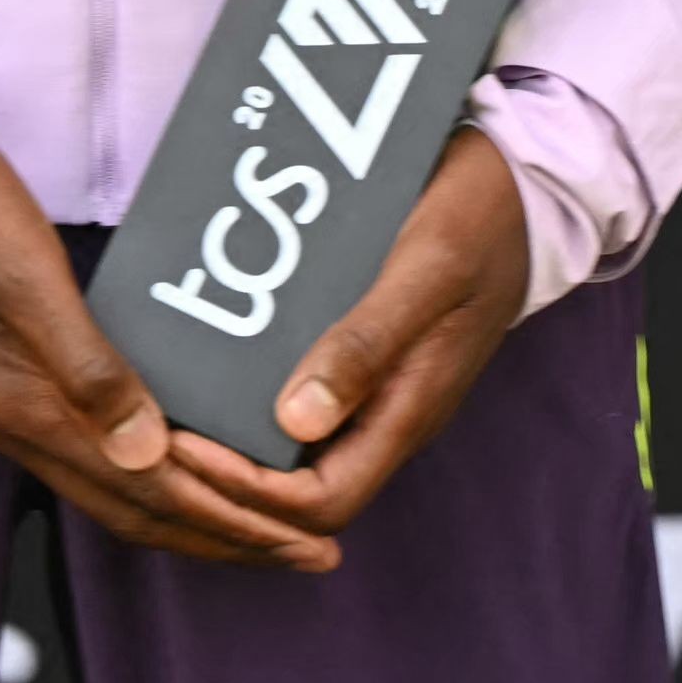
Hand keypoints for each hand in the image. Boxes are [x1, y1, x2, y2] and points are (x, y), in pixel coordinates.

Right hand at [0, 127, 335, 569]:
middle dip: (227, 538)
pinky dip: (152, 473)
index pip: (147, 495)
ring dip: (193, 515)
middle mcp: (17, 426)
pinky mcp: (10, 386)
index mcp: (26, 411)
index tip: (300, 541)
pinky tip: (186, 458)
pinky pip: (95, 454)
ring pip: (116, 491)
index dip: (229, 523)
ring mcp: (9, 409)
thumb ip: (88, 372)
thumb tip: (147, 455)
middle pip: (136, 511)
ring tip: (265, 524)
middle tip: (309, 553)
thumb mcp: (31, 286)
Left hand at [156, 126, 534, 543]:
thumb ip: (369, 343)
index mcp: (409, 407)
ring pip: (292, 454)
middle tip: (154, 441)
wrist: (526, 179)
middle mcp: (388, 413)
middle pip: (298, 496)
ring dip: (230, 448)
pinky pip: (295, 403)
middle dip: (224, 484)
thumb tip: (295, 422)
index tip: (183, 447)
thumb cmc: (481, 216)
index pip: (321, 503)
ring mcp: (377, 387)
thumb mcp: (428, 269)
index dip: (247, 494)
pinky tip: (205, 366)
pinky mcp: (364, 356)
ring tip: (166, 412)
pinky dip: (246, 402)